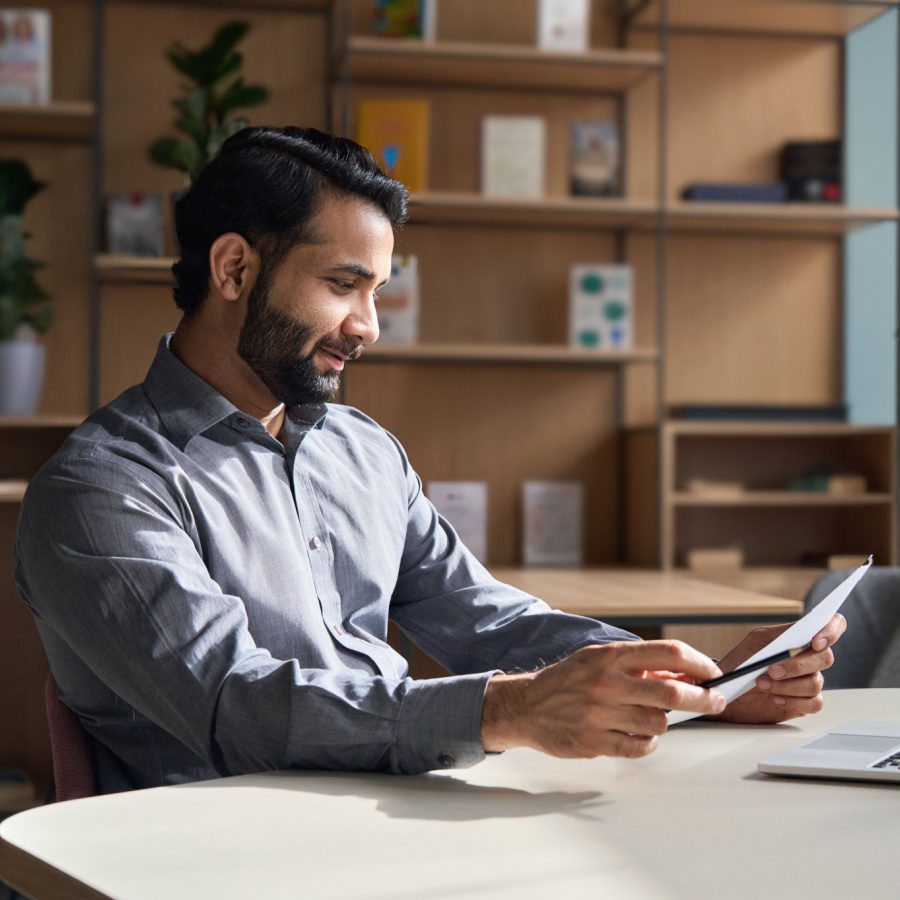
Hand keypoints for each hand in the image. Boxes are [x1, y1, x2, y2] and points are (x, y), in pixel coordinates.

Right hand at [481, 640, 724, 759]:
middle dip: (703, 699)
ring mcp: (601, 713)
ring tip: (648, 717)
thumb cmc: (567, 682)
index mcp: (611, 657)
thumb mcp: (599, 660)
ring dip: (663, 722)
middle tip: (715, 702)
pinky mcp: (595, 741)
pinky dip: (647, 743)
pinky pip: (640, 747)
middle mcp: (607, 682)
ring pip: (658, 723)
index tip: (712, 673)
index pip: (669, 652)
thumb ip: (638, 665)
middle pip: (673, 692)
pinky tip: (637, 735)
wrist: (526, 706)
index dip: (699, 663)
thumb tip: (684, 674)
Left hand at [712, 613, 846, 723]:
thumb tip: (798, 635)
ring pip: (815, 683)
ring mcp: (809, 680)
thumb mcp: (755, 642)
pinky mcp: (806, 703)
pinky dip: (793, 701)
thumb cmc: (742, 662)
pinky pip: (814, 703)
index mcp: (800, 638)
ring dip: (787, 685)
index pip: (832, 625)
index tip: (816, 642)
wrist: (729, 690)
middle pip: (825, 658)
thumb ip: (779, 636)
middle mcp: (810, 658)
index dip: (831, 631)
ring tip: (762, 684)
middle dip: (797, 665)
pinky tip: (775, 698)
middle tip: (772, 670)